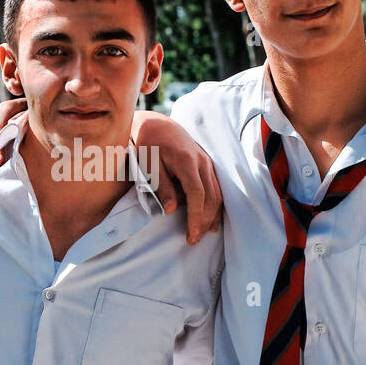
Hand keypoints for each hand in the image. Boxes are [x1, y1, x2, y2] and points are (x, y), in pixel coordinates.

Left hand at [131, 110, 222, 244]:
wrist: (157, 125)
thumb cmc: (148, 145)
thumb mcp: (148, 165)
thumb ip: (161, 185)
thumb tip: (171, 209)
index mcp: (186, 160)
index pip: (197, 194)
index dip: (196, 216)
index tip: (191, 234)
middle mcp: (202, 161)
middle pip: (211, 196)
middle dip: (204, 221)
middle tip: (194, 239)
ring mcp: (207, 162)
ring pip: (217, 193)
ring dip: (212, 215)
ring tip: (203, 233)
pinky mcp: (207, 165)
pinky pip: (216, 187)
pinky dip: (215, 205)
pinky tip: (211, 219)